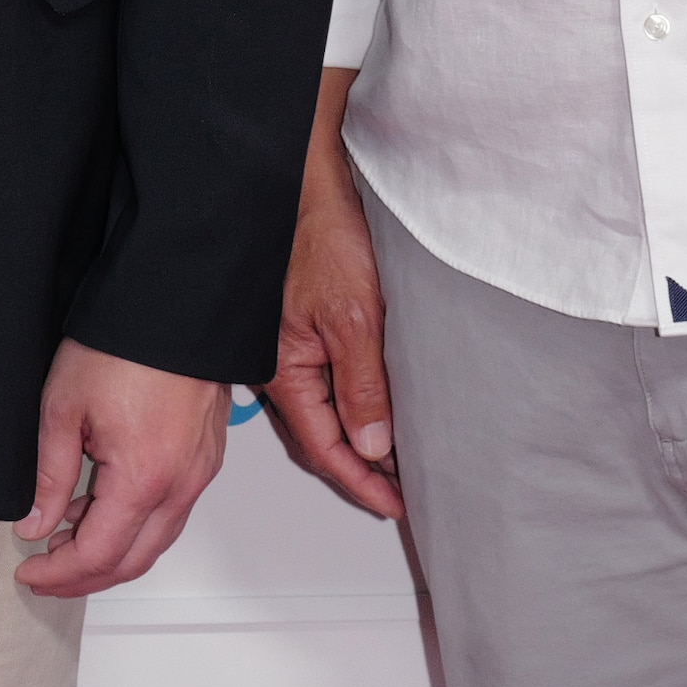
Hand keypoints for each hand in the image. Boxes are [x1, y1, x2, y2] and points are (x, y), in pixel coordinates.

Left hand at [15, 342, 228, 597]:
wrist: (174, 302)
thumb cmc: (122, 343)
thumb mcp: (63, 408)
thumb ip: (48, 476)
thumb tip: (35, 525)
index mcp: (143, 479)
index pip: (98, 557)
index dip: (59, 576)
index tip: (29, 574)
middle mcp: (181, 485)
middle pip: (133, 562)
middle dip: (85, 578)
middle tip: (46, 574)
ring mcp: (200, 472)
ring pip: (157, 540)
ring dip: (112, 553)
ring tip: (65, 542)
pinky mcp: (206, 457)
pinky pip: (172, 511)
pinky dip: (135, 524)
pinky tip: (100, 506)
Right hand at [264, 69, 401, 520]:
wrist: (310, 180)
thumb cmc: (321, 234)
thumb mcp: (353, 315)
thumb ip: (361, 383)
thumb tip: (371, 445)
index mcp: (283, 371)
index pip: (324, 449)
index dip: (362, 484)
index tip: (398, 505)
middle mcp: (280, 366)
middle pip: (320, 439)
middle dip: (361, 472)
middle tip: (405, 494)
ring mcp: (291, 349)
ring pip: (326, 414)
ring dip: (361, 442)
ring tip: (401, 463)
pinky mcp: (306, 329)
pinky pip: (329, 385)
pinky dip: (357, 408)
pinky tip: (383, 410)